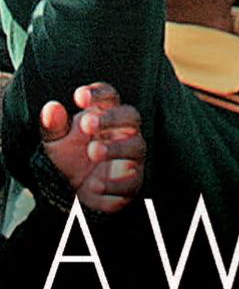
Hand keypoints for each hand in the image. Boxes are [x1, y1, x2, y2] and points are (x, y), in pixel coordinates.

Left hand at [39, 87, 146, 218]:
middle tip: (88, 124)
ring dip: (116, 148)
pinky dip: (115, 183)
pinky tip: (95, 184)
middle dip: (112, 118)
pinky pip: (132, 180)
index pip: (109, 97)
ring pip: (136, 146)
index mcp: (105, 116)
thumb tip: (51, 108)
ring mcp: (130, 157)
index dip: (98, 94)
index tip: (80, 96)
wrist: (74, 194)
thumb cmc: (70, 159)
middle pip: (130, 116)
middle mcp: (123, 132)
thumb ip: (53, 126)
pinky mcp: (131, 183)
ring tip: (93, 152)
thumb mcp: (56, 142)